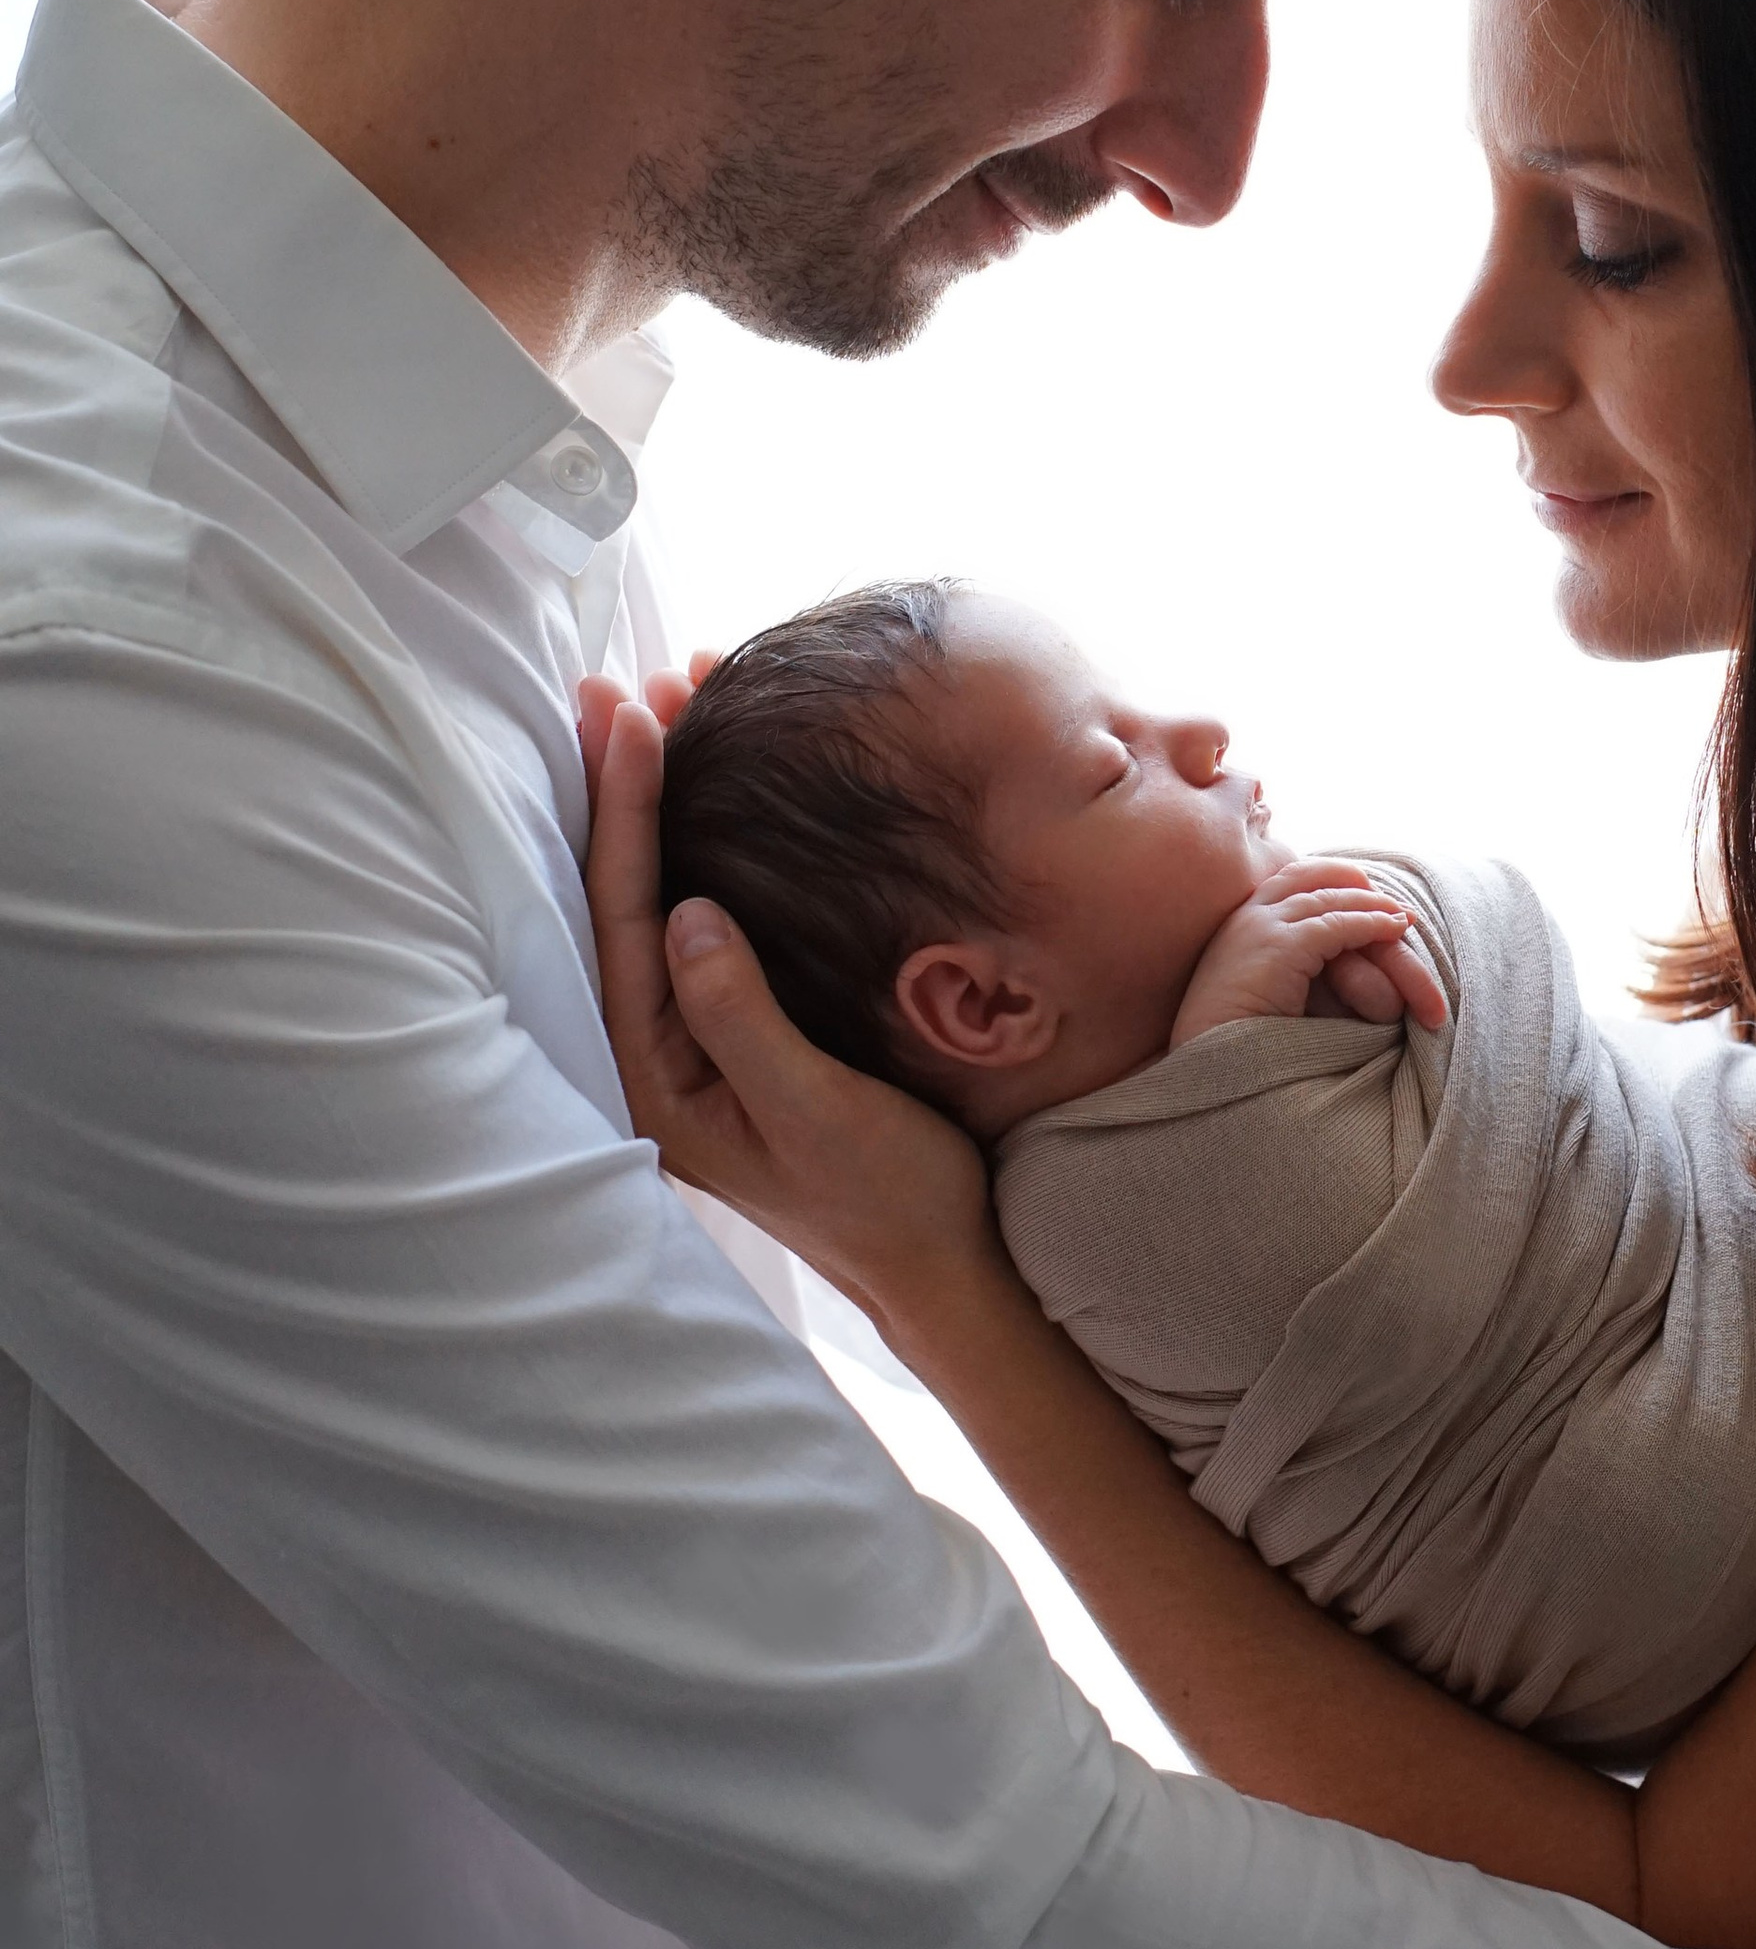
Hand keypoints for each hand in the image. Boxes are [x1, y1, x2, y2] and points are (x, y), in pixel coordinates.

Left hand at [578, 665, 1001, 1342]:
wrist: (942, 1264)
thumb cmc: (887, 1197)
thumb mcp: (818, 1112)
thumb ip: (743, 1019)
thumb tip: (688, 913)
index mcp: (654, 1078)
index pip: (623, 917)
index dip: (626, 812)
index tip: (634, 718)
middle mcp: (656, 1055)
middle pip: (621, 896)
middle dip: (623, 788)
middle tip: (620, 684)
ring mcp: (696, 1042)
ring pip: (659, 897)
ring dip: (660, 804)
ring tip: (663, 709)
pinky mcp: (740, 1030)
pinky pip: (702, 917)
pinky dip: (707, 842)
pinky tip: (719, 793)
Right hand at [1168, 857, 1448, 1048]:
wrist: (1207, 1067)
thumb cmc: (1232, 1045)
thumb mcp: (1261, 991)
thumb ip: (1287, 969)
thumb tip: (1324, 968)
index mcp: (1237, 924)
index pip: (1290, 879)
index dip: (1330, 882)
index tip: (1363, 895)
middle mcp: (1246, 916)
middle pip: (1311, 875)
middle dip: (1354, 884)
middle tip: (1391, 902)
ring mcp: (1261, 927)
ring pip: (1331, 899)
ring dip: (1373, 906)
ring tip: (1404, 918)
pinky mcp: (1280, 946)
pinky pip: (1339, 925)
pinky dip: (1373, 924)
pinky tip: (1396, 930)